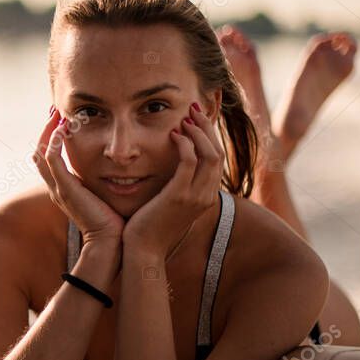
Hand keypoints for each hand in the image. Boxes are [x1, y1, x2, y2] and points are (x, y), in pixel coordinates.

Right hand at [33, 107, 123, 247]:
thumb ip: (104, 182)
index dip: (52, 138)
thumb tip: (118, 169)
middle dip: (47, 131)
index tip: (64, 121)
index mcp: (63, 189)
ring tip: (57, 114)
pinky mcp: (65, 188)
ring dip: (49, 131)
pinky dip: (55, 143)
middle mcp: (55, 187)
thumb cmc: (112, 221)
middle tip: (55, 111)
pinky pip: (52, 160)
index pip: (49, 158)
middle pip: (40, 152)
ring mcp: (58, 187)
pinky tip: (63, 129)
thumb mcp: (104, 196)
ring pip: (42, 153)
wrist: (109, 241)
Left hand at [122, 102, 223, 257]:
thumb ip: (177, 187)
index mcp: (205, 196)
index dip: (209, 135)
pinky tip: (173, 134)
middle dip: (207, 127)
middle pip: (218, 152)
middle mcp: (206, 196)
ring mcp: (195, 197)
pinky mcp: (179, 196)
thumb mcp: (170, 205)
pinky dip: (184, 144)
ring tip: (185, 117)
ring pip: (209, 154)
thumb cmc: (150, 227)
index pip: (217, 158)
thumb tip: (174, 170)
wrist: (142, 251)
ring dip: (198, 131)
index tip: (197, 118)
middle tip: (194, 108)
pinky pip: (189, 162)